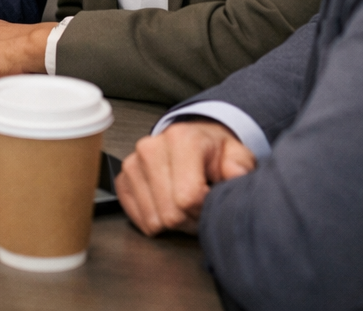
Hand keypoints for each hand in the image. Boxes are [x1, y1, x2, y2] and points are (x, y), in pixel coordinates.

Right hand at [116, 120, 256, 235]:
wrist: (191, 141)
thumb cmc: (212, 151)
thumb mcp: (236, 153)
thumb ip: (239, 164)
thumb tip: (235, 174)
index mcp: (180, 139)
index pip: (188, 197)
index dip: (204, 210)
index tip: (212, 204)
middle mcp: (150, 148)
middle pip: (169, 213)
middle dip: (190, 220)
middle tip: (201, 209)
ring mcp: (133, 164)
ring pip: (153, 219)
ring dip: (173, 223)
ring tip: (186, 207)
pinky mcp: (123, 179)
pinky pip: (137, 217)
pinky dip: (155, 221)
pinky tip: (168, 207)